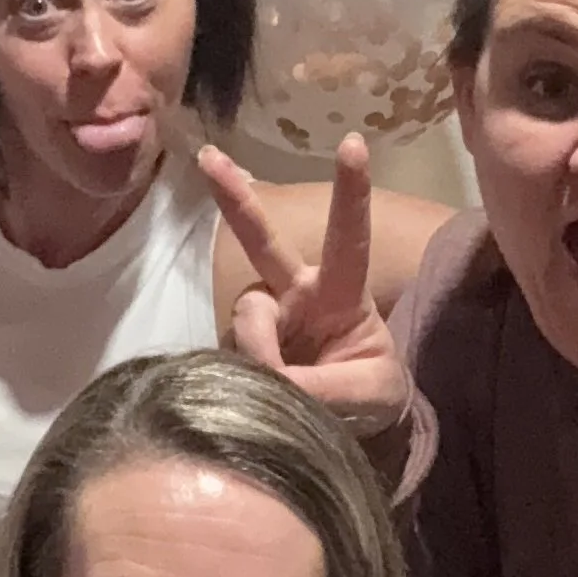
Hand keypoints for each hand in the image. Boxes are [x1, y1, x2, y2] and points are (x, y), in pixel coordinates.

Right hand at [198, 136, 412, 436]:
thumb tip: (260, 372)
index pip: (348, 239)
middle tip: (207, 157)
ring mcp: (263, 321)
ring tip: (289, 389)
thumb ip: (318, 382)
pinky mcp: (235, 351)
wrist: (348, 434)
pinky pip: (228, 358)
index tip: (353, 143)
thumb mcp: (367, 393)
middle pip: (263, 241)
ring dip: (262, 353)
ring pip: (247, 316)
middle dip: (236, 197)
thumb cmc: (370, 397)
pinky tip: (258, 401)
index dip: (351, 193)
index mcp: (341, 294)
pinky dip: (241, 383)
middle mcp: (295, 295)